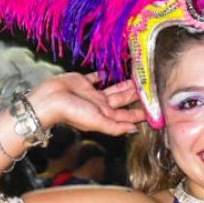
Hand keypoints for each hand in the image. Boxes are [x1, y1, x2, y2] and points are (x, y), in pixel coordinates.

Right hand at [30, 73, 147, 135]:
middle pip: (123, 100)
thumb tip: (134, 130)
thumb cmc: (71, 113)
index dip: (140, 113)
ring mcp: (92, 93)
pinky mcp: (83, 81)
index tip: (154, 109)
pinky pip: (95, 78)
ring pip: (113, 88)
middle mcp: (100, 105)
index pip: (127, 115)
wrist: (49, 100)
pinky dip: (102, 76)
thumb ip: (116, 127)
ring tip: (137, 79)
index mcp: (105, 116)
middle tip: (150, 88)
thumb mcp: (97, 122)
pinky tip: (108, 72)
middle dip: (136, 96)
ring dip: (124, 85)